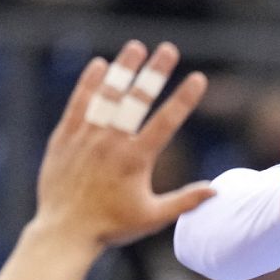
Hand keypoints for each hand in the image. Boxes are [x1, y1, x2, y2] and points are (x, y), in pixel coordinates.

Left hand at [31, 41, 214, 250]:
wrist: (64, 232)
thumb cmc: (111, 227)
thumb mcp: (153, 218)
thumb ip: (184, 201)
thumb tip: (215, 190)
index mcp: (136, 160)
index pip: (166, 122)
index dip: (184, 98)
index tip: (198, 78)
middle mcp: (111, 144)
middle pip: (137, 100)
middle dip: (155, 72)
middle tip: (169, 48)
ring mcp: (85, 138)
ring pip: (106, 96)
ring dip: (123, 70)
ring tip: (136, 47)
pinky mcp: (64, 139)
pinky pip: (78, 105)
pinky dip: (88, 85)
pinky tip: (99, 65)